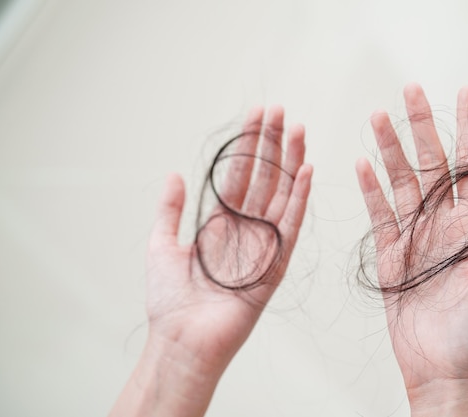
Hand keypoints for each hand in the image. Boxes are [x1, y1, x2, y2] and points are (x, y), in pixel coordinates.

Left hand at [148, 105, 311, 370]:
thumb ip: (170, 209)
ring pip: (281, 194)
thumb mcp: (161, 244)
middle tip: (281, 111)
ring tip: (298, 130)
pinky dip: (299, 199)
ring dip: (290, 162)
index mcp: (220, 223)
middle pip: (264, 178)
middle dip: (272, 143)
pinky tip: (306, 171)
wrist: (182, 339)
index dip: (249, 144)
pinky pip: (290, 226)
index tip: (258, 115)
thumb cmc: (169, 300)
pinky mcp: (275, 263)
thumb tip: (174, 173)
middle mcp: (244, 228)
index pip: (239, 174)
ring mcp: (262, 244)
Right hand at [356, 84, 467, 415]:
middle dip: (421, 126)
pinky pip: (379, 214)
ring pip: (400, 182)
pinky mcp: (391, 255)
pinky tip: (362, 164)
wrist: (448, 367)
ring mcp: (415, 237)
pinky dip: (370, 189)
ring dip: (389, 150)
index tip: (465, 93)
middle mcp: (444, 224)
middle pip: (430, 163)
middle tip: (410, 91)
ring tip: (378, 116)